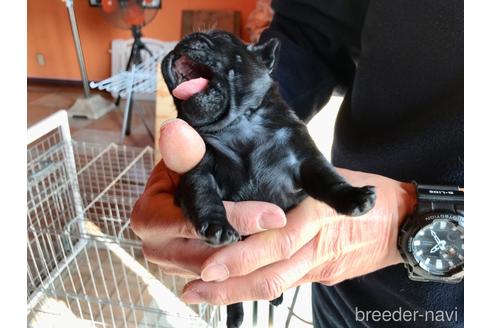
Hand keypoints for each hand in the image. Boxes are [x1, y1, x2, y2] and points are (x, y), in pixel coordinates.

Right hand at [130, 119, 286, 276]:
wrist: (187, 178)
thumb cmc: (189, 163)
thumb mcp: (189, 156)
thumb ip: (186, 151)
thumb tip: (174, 130)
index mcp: (148, 218)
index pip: (195, 225)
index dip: (235, 220)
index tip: (273, 216)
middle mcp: (156, 247)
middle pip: (207, 258)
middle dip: (249, 246)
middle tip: (289, 231)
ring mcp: (173, 264)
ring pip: (218, 274)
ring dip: (252, 260)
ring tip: (287, 242)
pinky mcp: (190, 272)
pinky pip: (222, 277)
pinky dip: (247, 266)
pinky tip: (274, 251)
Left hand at [179, 170, 415, 304]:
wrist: (406, 223)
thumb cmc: (369, 192)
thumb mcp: (333, 177)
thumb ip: (295, 190)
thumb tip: (254, 199)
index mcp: (320, 214)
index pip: (277, 242)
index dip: (242, 256)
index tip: (208, 265)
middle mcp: (319, 246)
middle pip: (271, 274)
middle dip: (228, 286)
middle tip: (192, 289)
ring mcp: (322, 266)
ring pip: (276, 286)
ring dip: (236, 293)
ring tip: (202, 293)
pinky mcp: (325, 276)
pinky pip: (288, 284)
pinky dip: (257, 288)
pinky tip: (234, 289)